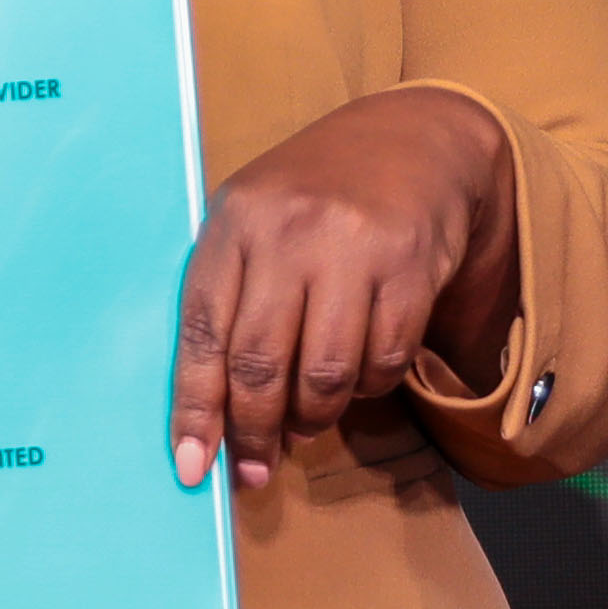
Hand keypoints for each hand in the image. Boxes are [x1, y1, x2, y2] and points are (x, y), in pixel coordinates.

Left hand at [171, 86, 519, 491]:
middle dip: (254, 432)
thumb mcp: (253, 223)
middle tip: (255, 468)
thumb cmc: (313, 197)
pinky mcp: (411, 267)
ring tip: (306, 424)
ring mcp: (353, 248)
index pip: (200, 331)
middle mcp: (289, 231)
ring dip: (313, 418)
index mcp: (234, 222)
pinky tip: (356, 379)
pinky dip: (368, 388)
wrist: (412, 140)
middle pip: (260, 364)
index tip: (195, 468)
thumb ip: (229, 301)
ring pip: (324, 374)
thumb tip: (214, 415)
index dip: (195, 409)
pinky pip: (384, 360)